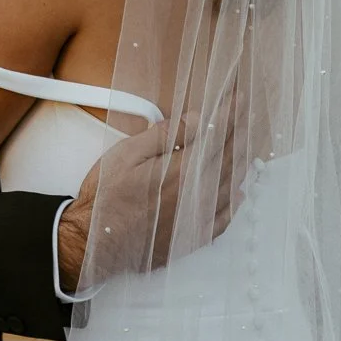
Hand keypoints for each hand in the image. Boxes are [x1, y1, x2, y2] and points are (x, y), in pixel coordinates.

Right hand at [56, 109, 236, 290]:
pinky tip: (237, 193)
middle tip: (248, 115)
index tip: (239, 98)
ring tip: (246, 145)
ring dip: (241, 162)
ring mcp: (196, 220)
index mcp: (181, 171)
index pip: (216, 135)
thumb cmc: (105, 198)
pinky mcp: (191, 239)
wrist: (93, 242)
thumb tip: (195, 121)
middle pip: (229, 159)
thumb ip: (164, 135)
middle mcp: (195, 196)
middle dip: (240, 133)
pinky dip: (234, 202)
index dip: (230, 114)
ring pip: (231, 186)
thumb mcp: (127, 154)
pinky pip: (224, 219)